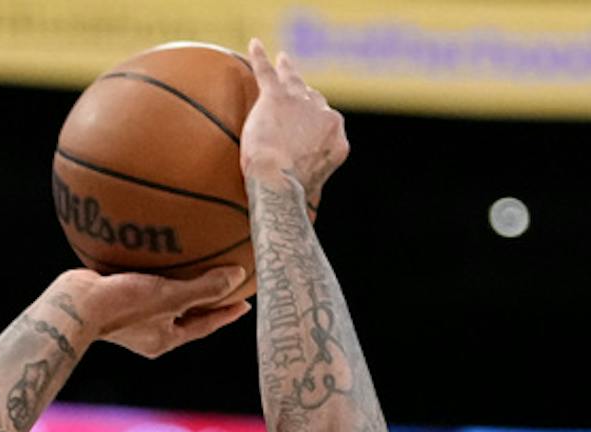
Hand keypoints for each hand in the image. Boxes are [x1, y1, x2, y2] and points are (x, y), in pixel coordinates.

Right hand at [53, 266, 249, 357]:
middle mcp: (148, 333)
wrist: (73, 305)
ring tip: (194, 268)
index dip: (226, 313)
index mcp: (164, 339)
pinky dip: (155, 274)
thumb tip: (239, 276)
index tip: (244, 303)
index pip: (205, 325)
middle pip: (186, 315)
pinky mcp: (114, 301)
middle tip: (226, 286)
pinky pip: (143, 286)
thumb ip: (205, 288)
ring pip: (163, 301)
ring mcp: (130, 319)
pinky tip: (156, 253)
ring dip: (180, 287)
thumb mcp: (170, 296)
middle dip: (205, 301)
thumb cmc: (123, 306)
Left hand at [240, 38, 347, 201]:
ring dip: (288, 71)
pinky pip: (267, 73)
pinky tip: (254, 46)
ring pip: (294, 83)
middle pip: (314, 101)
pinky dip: (260, 59)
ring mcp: (301, 105)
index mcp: (336, 142)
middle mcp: (325, 118)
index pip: (326, 125)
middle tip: (296, 88)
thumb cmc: (292, 202)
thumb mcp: (310, 202)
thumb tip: (309, 227)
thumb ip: (310, 199)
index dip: (315, 124)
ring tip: (283, 61)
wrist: (278, 184)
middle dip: (305, 96)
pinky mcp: (277, 98)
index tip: (309, 123)